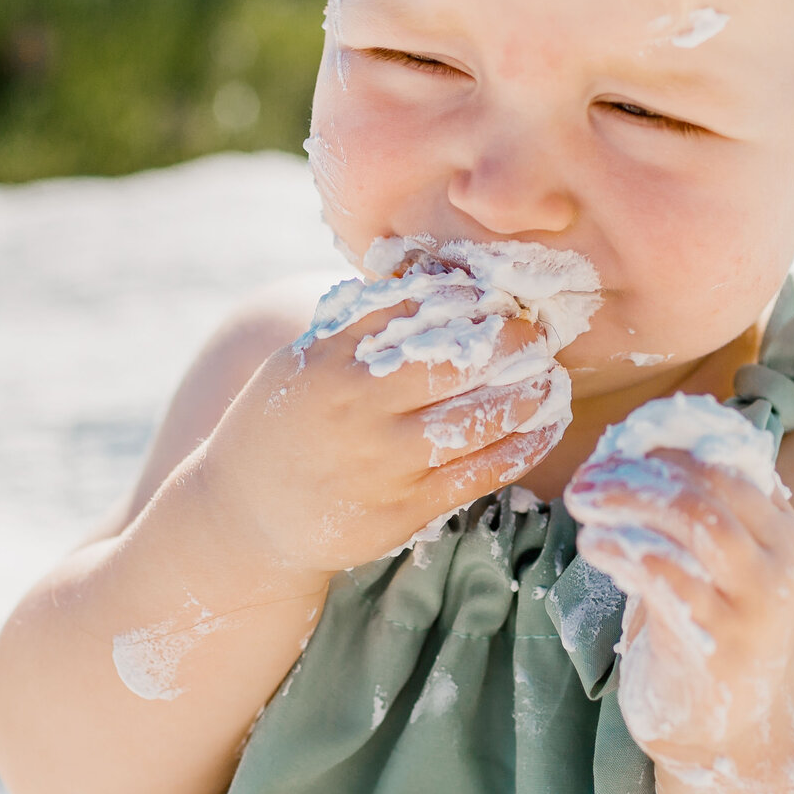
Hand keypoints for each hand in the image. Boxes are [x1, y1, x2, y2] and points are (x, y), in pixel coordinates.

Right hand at [184, 296, 568, 579]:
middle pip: (455, 360)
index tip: (499, 294)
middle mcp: (357, 407)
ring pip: (478, 419)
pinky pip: (481, 474)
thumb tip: (436, 277)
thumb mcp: (304, 361)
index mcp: (330, 359)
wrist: (243, 516)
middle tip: (536, 332)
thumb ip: (360, 324)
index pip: (415, 311)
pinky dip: (523, 446)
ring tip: (549, 376)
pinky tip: (544, 425)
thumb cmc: (285, 424)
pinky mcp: (404, 510)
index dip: (468, 299)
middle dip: (510, 342)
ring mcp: (383, 463)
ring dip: (527, 393)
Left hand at [564, 443, 793, 793]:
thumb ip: (684, 506)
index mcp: (779, 528)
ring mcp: (756, 607)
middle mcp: (778, 562)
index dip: (666, 443)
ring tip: (582, 502)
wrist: (736, 730)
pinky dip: (627, 552)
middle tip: (586, 475)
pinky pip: (672, 581)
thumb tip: (625, 442)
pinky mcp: (723, 648)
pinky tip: (595, 546)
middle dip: (639, 471)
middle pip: (710, 488)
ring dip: (630, 503)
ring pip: (699, 524)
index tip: (613, 443)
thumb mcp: (708, 559)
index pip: (728, 459)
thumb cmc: (708, 628)